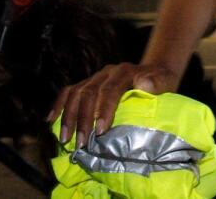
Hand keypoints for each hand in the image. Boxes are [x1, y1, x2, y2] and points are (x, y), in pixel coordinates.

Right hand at [48, 62, 178, 145]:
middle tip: (80, 143)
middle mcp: (106, 72)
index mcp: (124, 72)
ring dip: (68, 116)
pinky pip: (69, 92)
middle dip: (82, 119)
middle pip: (88, 93)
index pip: (110, 90)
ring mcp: (95, 77)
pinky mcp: (88, 83)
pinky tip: (51, 121)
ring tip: (65, 139)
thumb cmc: (160, 82)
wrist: (154, 72)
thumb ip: (157, 83)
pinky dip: (59, 106)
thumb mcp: (164, 81)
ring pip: (75, 93)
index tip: (101, 131)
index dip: (104, 110)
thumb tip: (145, 84)